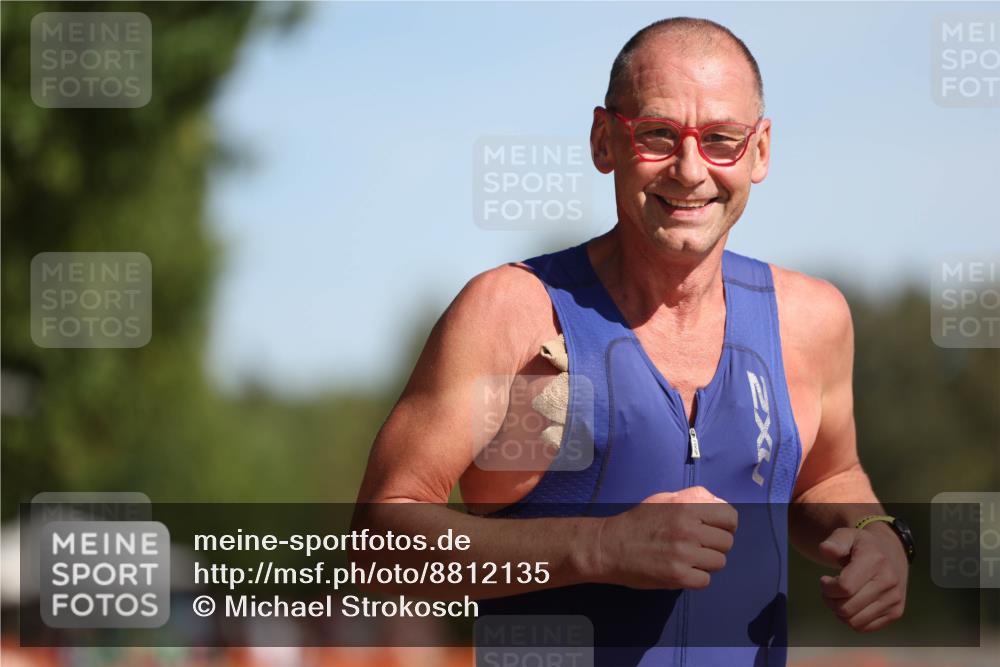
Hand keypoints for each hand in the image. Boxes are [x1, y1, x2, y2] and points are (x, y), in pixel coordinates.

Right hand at [596, 486, 737, 589]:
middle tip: (697, 545)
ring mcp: (684, 555)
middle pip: (727, 542)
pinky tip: (681, 570)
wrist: (610, 547)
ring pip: (719, 562)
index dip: (725, 524)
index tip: (714, 529)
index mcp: (687, 508)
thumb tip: (720, 503)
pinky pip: (705, 580)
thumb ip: (693, 498)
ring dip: (706, 562)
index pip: (730, 517)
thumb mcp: (663, 499)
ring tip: (688, 558)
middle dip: (715, 544)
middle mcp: (689, 530)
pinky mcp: (678, 577)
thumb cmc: (638, 522)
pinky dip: (696, 577)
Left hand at [818, 524, 907, 631]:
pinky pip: (864, 627)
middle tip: (829, 590)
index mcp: (874, 561)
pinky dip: (852, 620)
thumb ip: (834, 542)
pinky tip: (851, 604)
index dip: (827, 587)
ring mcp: (894, 599)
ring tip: (840, 597)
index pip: (844, 587)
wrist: (893, 553)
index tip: (824, 579)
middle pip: (846, 608)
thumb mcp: (847, 535)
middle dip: (830, 600)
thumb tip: (826, 550)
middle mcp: (888, 582)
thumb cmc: (863, 545)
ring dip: (839, 612)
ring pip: (854, 621)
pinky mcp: (896, 612)